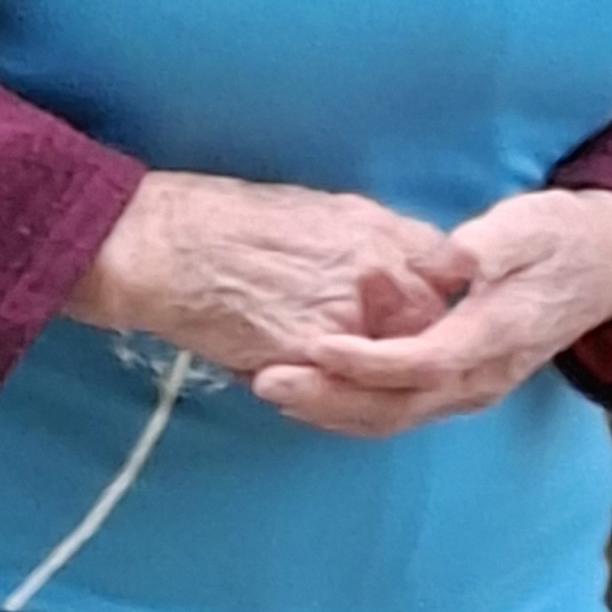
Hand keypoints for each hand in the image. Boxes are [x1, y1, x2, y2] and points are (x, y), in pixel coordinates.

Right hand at [70, 166, 469, 393]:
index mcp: (380, 231)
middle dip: (415, 350)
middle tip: (384, 361)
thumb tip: (410, 267)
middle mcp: (376, 274)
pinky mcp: (310, 362)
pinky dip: (332, 401)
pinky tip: (300, 389)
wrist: (160, 247)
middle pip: (433, 331)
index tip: (433, 314)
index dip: (445, 300)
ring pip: (393, 375)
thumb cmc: (223, 221)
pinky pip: (346, 397)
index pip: (451, 276)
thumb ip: (376, 241)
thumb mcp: (318, 210)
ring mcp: (347, 322)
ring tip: (332, 380)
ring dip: (374, 386)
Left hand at [245, 183, 611, 436]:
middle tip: (266, 379)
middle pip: (397, 406)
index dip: (367, 360)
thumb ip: (492, 243)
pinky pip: (397, 411)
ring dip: (329, 410)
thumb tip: (456, 258)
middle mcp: (483, 376)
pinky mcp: (458, 389)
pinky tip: (306, 392)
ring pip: (393, 418)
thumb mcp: (530, 225)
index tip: (316, 343)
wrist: (604, 267)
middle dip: (328, 399)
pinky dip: (348, 408)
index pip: (423, 362)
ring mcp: (472, 389)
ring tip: (268, 386)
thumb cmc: (558, 238)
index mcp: (498, 334)